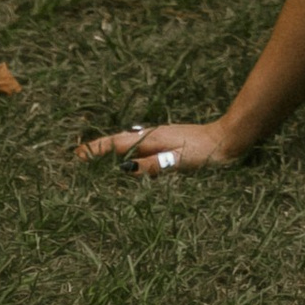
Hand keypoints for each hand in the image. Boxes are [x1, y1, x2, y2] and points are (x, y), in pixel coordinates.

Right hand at [76, 116, 241, 176]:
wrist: (229, 140)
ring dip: (112, 152)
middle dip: (99, 149)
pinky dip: (127, 154)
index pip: (118, 145)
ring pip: (129, 144)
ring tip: (94, 161)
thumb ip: (154, 165)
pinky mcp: (169, 143)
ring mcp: (161, 138)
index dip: (97, 150)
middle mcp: (154, 135)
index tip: (76, 155)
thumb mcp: (179, 161)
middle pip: (119, 142)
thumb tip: (126, 169)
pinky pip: (141, 148)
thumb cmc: (205, 152)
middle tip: (77, 158)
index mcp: (153, 138)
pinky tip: (127, 162)